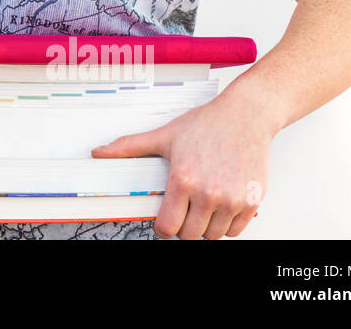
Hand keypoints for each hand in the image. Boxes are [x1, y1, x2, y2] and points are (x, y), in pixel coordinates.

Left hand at [91, 89, 274, 238]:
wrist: (245, 115)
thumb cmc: (207, 124)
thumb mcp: (164, 135)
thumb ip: (129, 147)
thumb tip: (98, 153)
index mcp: (183, 179)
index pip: (167, 227)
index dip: (162, 227)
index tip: (165, 220)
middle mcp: (209, 193)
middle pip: (189, 235)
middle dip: (183, 226)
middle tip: (183, 210)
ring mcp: (233, 199)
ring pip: (213, 236)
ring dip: (205, 226)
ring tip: (201, 205)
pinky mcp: (252, 201)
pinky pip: (235, 230)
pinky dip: (226, 224)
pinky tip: (220, 206)